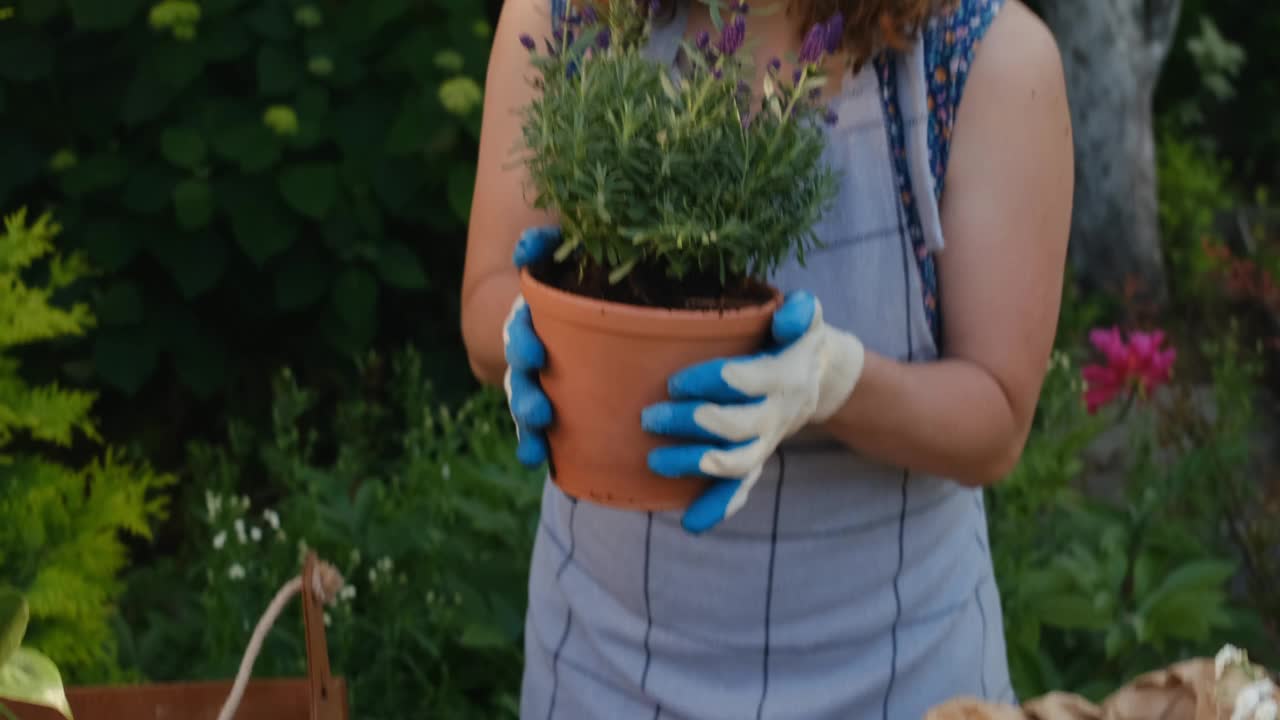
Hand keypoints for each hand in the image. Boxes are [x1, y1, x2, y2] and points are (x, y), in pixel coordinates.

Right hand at [503, 225, 560, 467]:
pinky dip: (532, 444)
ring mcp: (531, 381)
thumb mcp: (547, 255)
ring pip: (524, 405)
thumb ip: (540, 246)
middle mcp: (525, 354)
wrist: (534, 307)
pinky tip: (535, 460)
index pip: (520, 331)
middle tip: (539, 410)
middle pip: (520, 377)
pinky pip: (536, 427)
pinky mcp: (545, 403)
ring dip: (528, 425)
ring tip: (535, 445)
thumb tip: (528, 245)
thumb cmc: (555, 277)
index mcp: (526, 319)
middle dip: (527, 395)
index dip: (523, 342)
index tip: (537, 354)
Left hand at [641, 291, 865, 532]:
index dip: (710, 382)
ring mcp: (765, 440)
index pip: (745, 382)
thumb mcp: (807, 317)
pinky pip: (740, 489)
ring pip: (735, 463)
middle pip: (736, 427)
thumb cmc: (796, 339)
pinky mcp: (756, 457)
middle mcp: (776, 414)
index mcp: (784, 376)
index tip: (675, 382)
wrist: (819, 377)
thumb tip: (788, 318)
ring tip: (656, 462)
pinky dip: (717, 507)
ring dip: (696, 466)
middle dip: (693, 424)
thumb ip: (800, 312)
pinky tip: (689, 522)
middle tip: (650, 417)